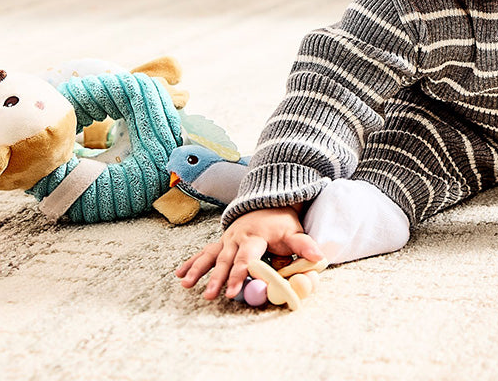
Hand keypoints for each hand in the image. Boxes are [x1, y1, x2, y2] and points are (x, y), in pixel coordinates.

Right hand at [176, 206, 323, 300]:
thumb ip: (304, 245)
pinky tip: (179, 275)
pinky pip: (205, 252)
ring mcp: (227, 239)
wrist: (269, 201)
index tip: (232, 291)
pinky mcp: (221, 242)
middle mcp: (238, 237)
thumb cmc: (282, 222)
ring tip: (186, 285)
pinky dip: (191, 262)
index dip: (240, 274)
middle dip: (217, 278)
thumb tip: (319, 257)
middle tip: (211, 295)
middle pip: (226, 259)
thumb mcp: (295, 231)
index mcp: (255, 236)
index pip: (247, 258)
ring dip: (198, 270)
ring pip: (211, 255)